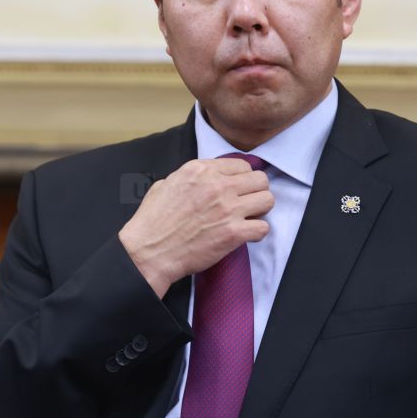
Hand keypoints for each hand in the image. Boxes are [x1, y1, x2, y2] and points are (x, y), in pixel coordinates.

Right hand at [119, 158, 272, 297]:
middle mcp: (217, 186)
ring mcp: (227, 209)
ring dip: (260, 210)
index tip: (237, 189)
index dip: (242, 178)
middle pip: (260, 180)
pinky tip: (245, 235)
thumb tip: (200, 180)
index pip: (241, 165)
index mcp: (200, 170)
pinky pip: (263, 228)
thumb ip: (187, 178)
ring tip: (248, 218)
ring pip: (267, 200)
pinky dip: (257, 233)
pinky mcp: (233, 233)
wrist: (149, 252)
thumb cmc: (152, 223)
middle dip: (255, 191)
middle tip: (247, 203)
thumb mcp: (165, 185)